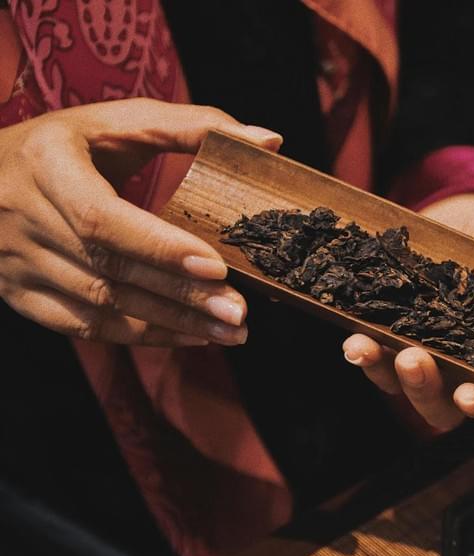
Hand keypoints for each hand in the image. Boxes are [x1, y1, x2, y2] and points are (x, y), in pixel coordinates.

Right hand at [0, 98, 281, 345]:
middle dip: (180, 295)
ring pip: (101, 305)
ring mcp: (14, 261)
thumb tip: (270, 140)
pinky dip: (144, 335)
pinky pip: (87, 327)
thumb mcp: (115, 122)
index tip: (217, 267)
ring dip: (172, 323)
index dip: (160, 248)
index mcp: (45, 164)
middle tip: (240, 312)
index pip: (102, 219)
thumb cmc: (66, 145)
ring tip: (232, 330)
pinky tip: (193, 337)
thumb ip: (192, 127)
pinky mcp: (19, 294)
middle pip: (109, 268)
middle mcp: (21, 215)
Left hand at [344, 193, 473, 430]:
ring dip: (384, 372)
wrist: (455, 224)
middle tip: (411, 360)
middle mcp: (462, 370)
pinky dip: (362, 352)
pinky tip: (352, 336)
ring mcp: (424, 361)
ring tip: (364, 345)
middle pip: (443, 404)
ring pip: (403, 387)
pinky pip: (375, 360)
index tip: (469, 396)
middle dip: (424, 389)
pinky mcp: (390, 342)